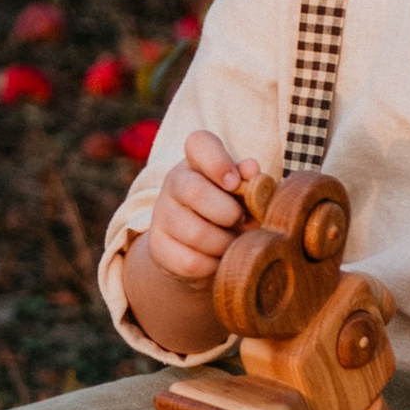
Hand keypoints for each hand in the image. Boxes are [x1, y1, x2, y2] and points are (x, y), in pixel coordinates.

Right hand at [142, 127, 268, 290]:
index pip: (199, 143)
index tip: (235, 182)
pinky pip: (189, 262)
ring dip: (224, 243)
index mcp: (198, 160)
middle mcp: (174, 182)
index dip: (218, 161)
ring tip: (232, 243)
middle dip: (228, 213)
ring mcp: (162, 214)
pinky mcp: (157, 246)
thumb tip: (252, 169)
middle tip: (240, 222)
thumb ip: (250, 181)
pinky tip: (217, 259)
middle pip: (195, 191)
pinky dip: (212, 266)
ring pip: (196, 232)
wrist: (197, 246)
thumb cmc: (228, 209)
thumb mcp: (243, 192)